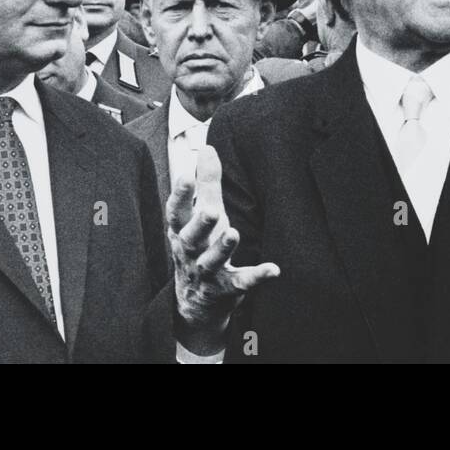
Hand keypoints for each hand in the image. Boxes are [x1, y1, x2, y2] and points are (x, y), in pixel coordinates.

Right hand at [167, 145, 278, 354]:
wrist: (196, 301)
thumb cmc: (200, 245)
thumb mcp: (199, 214)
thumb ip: (205, 183)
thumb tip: (206, 148)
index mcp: (182, 231)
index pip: (176, 212)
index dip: (180, 195)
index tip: (185, 175)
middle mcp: (190, 252)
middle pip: (192, 238)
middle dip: (200, 224)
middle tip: (212, 210)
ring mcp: (207, 272)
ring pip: (212, 261)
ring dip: (222, 248)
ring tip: (233, 234)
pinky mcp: (226, 289)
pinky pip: (241, 282)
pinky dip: (256, 276)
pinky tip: (273, 269)